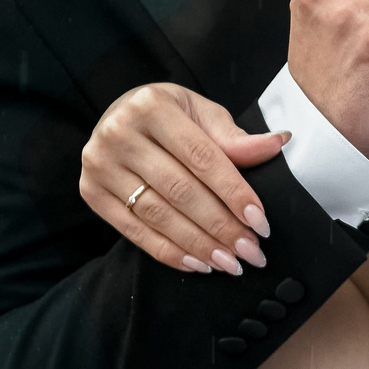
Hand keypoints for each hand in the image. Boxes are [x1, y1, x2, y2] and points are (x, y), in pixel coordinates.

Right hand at [80, 83, 286, 273]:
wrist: (117, 116)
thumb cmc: (168, 114)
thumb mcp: (201, 113)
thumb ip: (234, 138)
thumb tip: (279, 143)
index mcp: (151, 105)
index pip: (202, 157)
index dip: (234, 192)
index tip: (260, 222)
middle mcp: (119, 133)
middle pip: (180, 190)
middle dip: (220, 227)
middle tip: (251, 252)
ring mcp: (99, 165)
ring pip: (157, 215)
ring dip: (198, 244)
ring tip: (229, 262)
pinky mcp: (90, 192)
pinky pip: (133, 230)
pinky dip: (167, 251)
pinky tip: (197, 263)